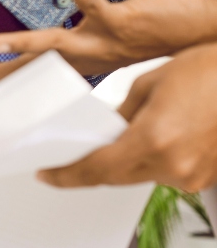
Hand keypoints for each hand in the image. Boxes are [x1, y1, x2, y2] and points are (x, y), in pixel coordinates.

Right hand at [0, 0, 216, 98]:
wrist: (198, 33)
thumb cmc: (154, 34)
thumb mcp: (107, 49)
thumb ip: (79, 47)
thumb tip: (53, 44)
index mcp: (77, 64)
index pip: (26, 75)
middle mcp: (84, 58)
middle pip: (28, 68)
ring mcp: (101, 41)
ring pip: (55, 44)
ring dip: (25, 45)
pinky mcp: (121, 20)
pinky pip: (94, 6)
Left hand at [38, 43, 216, 190]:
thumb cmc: (209, 70)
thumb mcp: (149, 84)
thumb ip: (121, 114)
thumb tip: (105, 130)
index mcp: (152, 140)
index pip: (95, 169)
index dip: (66, 175)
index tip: (47, 175)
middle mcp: (173, 165)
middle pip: (116, 176)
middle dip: (93, 166)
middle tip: (73, 154)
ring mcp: (192, 175)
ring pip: (141, 175)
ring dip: (127, 160)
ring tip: (125, 134)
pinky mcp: (206, 177)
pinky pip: (167, 172)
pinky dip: (155, 159)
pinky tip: (158, 138)